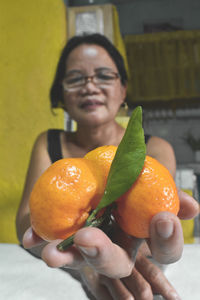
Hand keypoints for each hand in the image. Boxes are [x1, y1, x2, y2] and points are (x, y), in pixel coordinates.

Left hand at [23, 190, 198, 298]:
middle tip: (89, 240)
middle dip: (105, 255)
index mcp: (142, 235)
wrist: (102, 171)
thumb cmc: (128, 178)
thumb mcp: (147, 180)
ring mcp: (91, 244)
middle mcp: (118, 246)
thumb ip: (167, 192)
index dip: (167, 240)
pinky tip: (30, 239)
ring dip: (68, 256)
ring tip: (52, 254)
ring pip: (83, 259)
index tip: (162, 219)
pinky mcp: (68, 237)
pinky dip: (42, 240)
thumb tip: (194, 207)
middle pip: (118, 264)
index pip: (163, 251)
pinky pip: (55, 243)